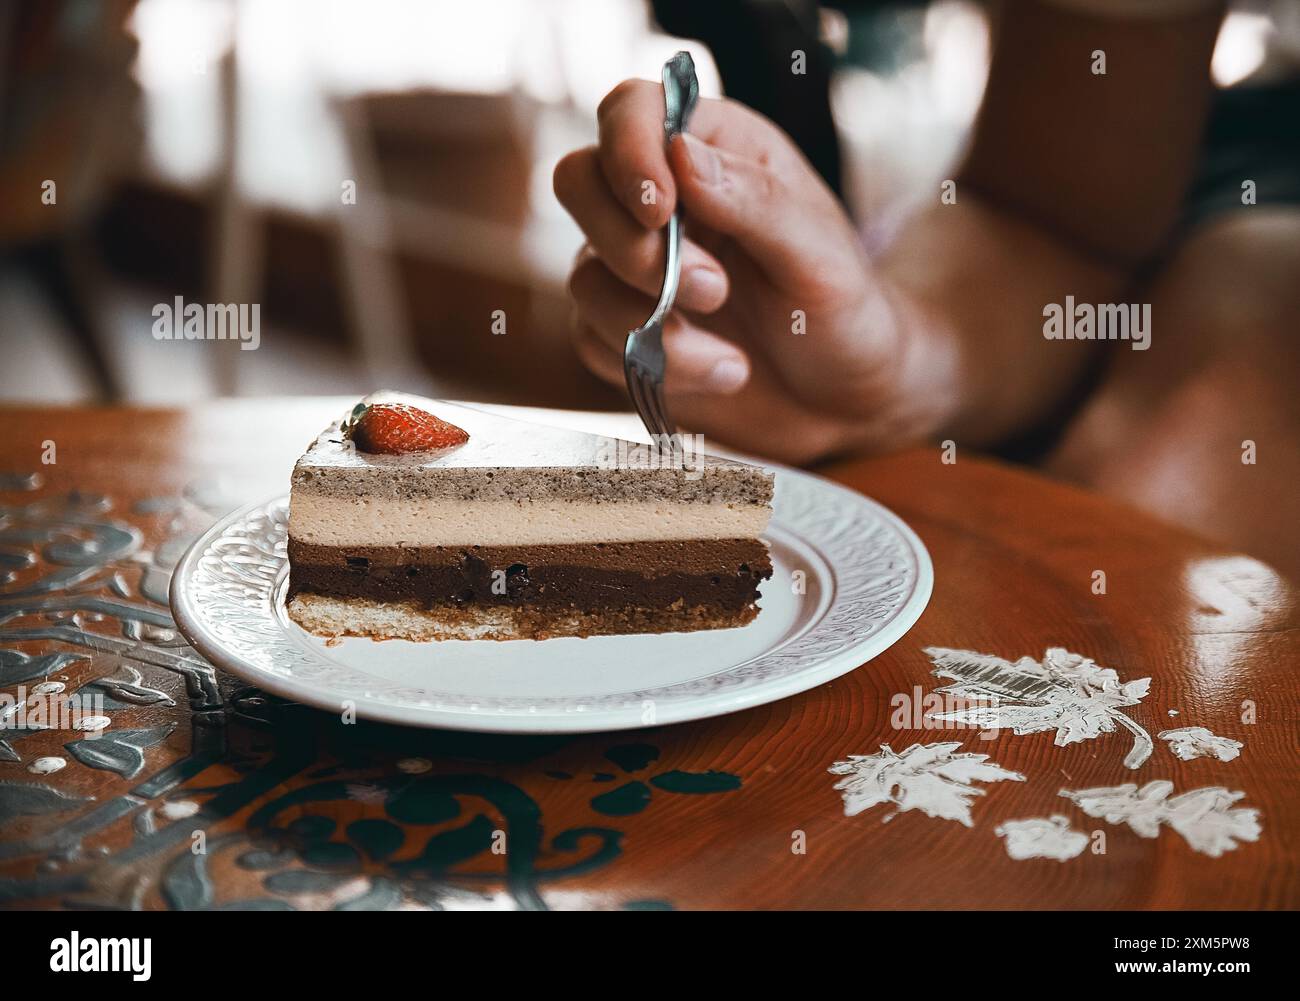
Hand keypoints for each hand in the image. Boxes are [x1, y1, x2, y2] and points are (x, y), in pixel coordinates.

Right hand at [554, 80, 955, 463]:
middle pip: (579, 182)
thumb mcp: (818, 253)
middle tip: (713, 289)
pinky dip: (659, 367)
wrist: (840, 400)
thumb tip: (681, 154)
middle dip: (632, 248)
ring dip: (654, 323)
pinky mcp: (619, 330)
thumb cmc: (841, 310)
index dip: (629, 152)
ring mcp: (632, 266)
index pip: (632, 110)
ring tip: (736, 356)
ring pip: (583, 276)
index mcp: (715, 150)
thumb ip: (754, 199)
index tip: (661, 211)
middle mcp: (663, 200)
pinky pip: (594, 341)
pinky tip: (723, 373)